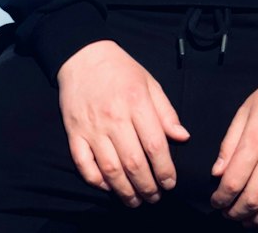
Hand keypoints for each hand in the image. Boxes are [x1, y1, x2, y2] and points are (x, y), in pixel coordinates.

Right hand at [56, 39, 189, 207]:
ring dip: (124, 191)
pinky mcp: (74, 134)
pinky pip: (84, 165)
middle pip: (133, 163)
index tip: (171, 183)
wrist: (84, 57)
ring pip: (110, 170)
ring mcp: (92, 128)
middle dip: (147, 186)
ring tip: (135, 200)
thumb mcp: (149, 83)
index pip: (155, 145)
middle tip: (155, 197)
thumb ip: (166, 112)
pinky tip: (109, 187)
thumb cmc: (121, 70)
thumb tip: (182, 137)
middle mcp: (115, 118)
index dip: (165, 169)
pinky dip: (97, 181)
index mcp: (137, 103)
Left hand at [210, 62, 257, 224]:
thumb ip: (229, 143)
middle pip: (252, 200)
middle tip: (230, 214)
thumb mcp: (246, 110)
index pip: (232, 183)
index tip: (216, 202)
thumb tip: (217, 173)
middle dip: (236, 213)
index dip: (220, 199)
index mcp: (255, 140)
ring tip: (249, 220)